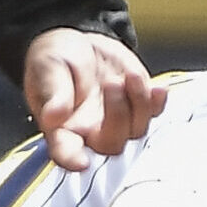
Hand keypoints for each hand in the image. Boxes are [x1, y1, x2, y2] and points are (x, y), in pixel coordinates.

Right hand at [23, 27, 167, 171]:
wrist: (78, 44)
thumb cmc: (57, 60)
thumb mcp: (48, 69)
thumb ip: (53, 93)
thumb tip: (52, 116)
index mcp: (62, 128)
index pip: (65, 152)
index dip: (72, 160)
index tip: (80, 162)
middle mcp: (90, 131)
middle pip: (111, 145)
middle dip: (117, 116)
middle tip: (111, 83)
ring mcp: (117, 121)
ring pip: (136, 130)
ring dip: (138, 103)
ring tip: (129, 75)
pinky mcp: (137, 105)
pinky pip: (153, 113)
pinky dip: (158, 103)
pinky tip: (157, 88)